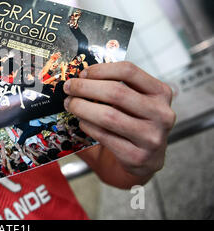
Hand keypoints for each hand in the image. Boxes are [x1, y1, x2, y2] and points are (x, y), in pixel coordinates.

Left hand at [63, 61, 175, 176]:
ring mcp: (151, 137)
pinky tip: (82, 122)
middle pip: (116, 92)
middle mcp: (161, 113)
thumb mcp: (133, 102)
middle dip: (85, 87)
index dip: (101, 70)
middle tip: (69, 87)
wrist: (144, 161)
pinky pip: (104, 135)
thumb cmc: (133, 125)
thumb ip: (114, 88)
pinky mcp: (138, 156)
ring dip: (82, 107)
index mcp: (161, 92)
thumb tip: (79, 77)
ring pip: (108, 115)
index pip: (129, 71)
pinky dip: (87, 126)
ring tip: (71, 104)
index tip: (83, 73)